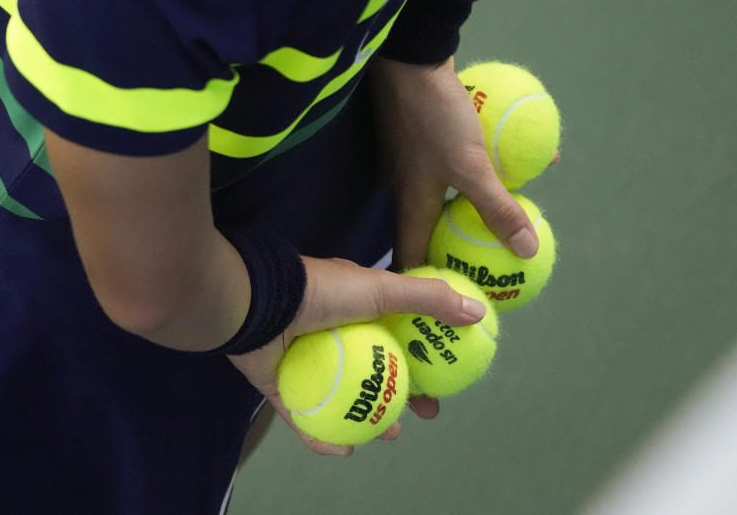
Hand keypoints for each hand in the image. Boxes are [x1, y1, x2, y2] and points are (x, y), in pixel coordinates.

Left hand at [228, 255, 487, 455]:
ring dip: (369, 418)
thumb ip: (427, 299)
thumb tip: (478, 314)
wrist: (257, 303)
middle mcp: (334, 334)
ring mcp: (307, 361)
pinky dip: (324, 434)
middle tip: (422, 415)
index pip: (398, 336)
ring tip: (388, 434)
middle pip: (375, 371)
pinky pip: (307, 416)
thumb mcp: (381, 289)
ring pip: (345, 398)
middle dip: (402, 394)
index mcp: (357, 309)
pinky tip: (344, 447)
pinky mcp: (281, 385)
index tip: (446, 378)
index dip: (424, 357)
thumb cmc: (321, 292)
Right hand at [369, 56, 539, 269]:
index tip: (448, 303)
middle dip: (458, 248)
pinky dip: (486, 167)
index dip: (427, 284)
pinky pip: (461, 162)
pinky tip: (523, 157)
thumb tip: (527, 252)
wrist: (410, 56)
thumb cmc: (433, 116)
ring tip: (511, 216)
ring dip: (477, 206)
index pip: (411, 257)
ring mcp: (416, 159)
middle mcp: (408, 187)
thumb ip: (497, 209)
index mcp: (412, 203)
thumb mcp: (472, 166)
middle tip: (488, 264)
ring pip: (449, 193)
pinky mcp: (425, 134)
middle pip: (433, 228)